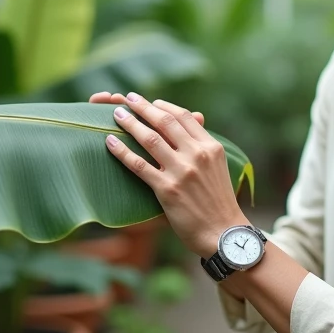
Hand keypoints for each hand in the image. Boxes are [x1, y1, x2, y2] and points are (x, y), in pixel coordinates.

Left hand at [99, 91, 245, 256]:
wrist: (223, 234)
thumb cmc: (219, 202)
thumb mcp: (218, 168)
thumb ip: (203, 145)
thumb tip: (196, 118)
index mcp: (210, 147)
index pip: (184, 117)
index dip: (163, 106)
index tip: (150, 102)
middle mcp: (196, 155)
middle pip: (164, 122)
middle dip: (143, 107)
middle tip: (128, 99)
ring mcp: (181, 171)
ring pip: (149, 139)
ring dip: (130, 123)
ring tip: (116, 114)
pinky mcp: (167, 189)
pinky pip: (139, 165)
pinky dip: (122, 151)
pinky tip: (110, 143)